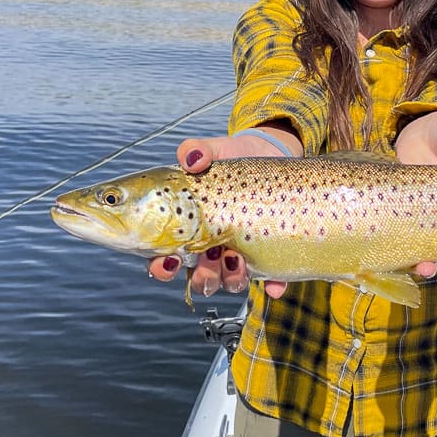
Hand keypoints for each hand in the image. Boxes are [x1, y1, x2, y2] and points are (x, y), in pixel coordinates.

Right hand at [147, 126, 298, 297]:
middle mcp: (211, 249)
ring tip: (236, 257)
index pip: (164, 259)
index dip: (160, 268)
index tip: (169, 261)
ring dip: (230, 280)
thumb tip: (191, 158)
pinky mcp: (269, 255)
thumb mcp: (211, 151)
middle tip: (210, 254)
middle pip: (199, 279)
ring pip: (229, 283)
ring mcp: (240, 255)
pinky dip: (273, 286)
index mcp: (188, 231)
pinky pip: (271, 281)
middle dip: (203, 276)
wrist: (267, 156)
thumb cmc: (229, 159)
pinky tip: (275, 284)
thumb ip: (195, 150)